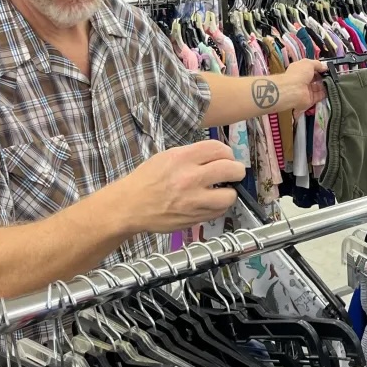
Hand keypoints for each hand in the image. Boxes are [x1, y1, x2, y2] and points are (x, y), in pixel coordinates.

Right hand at [123, 140, 245, 232]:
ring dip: (230, 192)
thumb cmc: (146, 179)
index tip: (227, 158)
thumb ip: (192, 155)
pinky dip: (219, 207)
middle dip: (237, 170)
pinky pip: (218, 212)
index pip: (219, 148)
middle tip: (233, 173)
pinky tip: (210, 202)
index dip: (228, 153)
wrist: (129, 206)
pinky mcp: (194, 218)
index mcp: (182, 158)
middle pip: (231, 169)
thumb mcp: (166, 157)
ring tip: (223, 191)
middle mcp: (190, 178)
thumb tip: (217, 157)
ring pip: (230, 196)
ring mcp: (193, 200)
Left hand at [280, 58, 328, 112]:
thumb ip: (317, 64)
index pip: (311, 69)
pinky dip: (326, 93)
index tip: (327, 68)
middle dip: (324, 77)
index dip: (319, 68)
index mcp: (300, 71)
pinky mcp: (311, 99)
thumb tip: (325, 67)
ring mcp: (307, 91)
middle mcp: (303, 80)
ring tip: (335, 82)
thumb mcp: (308, 63)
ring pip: (319, 87)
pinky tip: (333, 89)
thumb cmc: (299, 74)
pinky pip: (320, 96)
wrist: (293, 91)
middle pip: (315, 79)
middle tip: (333, 76)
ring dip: (326, 85)